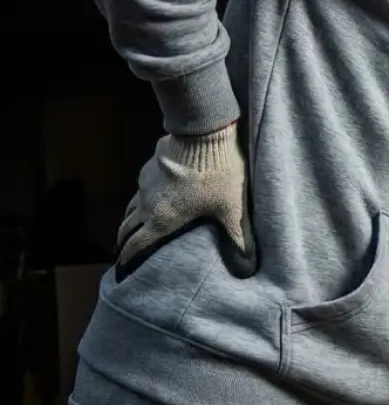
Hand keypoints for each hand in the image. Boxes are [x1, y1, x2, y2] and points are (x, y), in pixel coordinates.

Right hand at [115, 123, 255, 278]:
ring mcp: (145, 184)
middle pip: (126, 228)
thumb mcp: (232, 209)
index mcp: (162, 219)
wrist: (204, 134)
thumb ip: (238, 237)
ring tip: (132, 231)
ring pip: (130, 208)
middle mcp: (146, 204)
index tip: (123, 270)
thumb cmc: (219, 175)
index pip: (136, 244)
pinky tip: (150, 202)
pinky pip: (140, 191)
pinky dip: (140, 202)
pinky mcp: (149, 168)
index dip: (127, 259)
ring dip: (129, 222)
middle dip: (123, 243)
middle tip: (123, 253)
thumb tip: (250, 265)